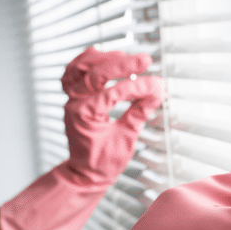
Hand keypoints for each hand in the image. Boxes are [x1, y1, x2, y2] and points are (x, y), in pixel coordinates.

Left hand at [0, 47, 163, 229]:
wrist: (85, 173)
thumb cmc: (103, 162)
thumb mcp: (126, 140)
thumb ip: (139, 113)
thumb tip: (156, 93)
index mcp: (85, 116)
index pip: (114, 93)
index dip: (138, 87)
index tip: (159, 86)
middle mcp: (74, 104)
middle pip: (94, 73)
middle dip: (122, 64)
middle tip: (146, 60)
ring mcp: (71, 99)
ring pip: (79, 67)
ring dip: (101, 58)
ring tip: (125, 55)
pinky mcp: (73, 97)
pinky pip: (73, 72)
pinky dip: (87, 61)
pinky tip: (104, 56)